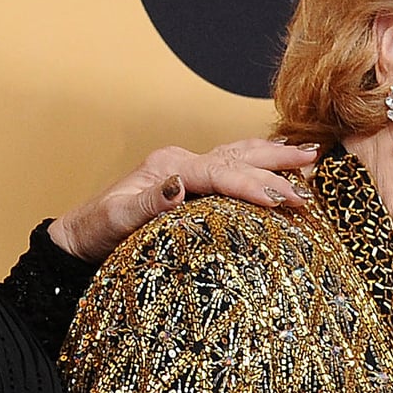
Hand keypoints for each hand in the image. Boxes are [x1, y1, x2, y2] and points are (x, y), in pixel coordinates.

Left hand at [49, 138, 321, 262]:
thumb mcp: (116, 221)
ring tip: (307, 159)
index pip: (220, 171)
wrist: (78, 238)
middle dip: (276, 162)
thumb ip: (148, 203)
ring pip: (237, 155)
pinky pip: (230, 169)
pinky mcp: (188, 184)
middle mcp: (180, 163)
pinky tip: (275, 172)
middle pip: (237, 154)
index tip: (284, 200)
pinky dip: (257, 167)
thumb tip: (178, 186)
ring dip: (272, 157)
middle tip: (313, 166)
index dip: (253, 184)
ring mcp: (185, 171)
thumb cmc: (96, 233)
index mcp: (168, 167)